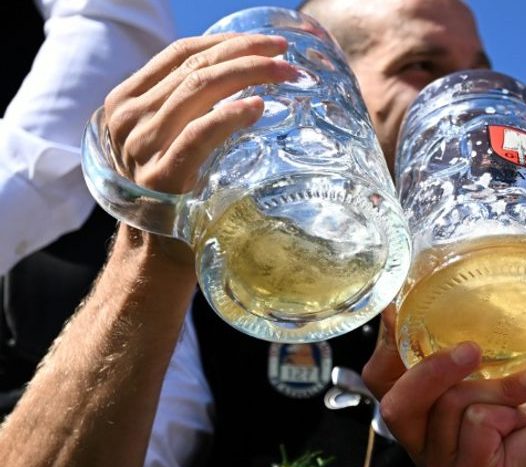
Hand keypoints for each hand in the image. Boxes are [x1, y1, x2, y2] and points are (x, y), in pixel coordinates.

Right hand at [104, 33, 295, 193]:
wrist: (155, 252)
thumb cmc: (174, 191)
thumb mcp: (167, 139)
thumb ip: (188, 108)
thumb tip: (243, 75)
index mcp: (126, 101)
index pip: (180, 53)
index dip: (225, 40)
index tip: (265, 42)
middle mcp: (129, 119)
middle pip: (194, 66)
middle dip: (245, 53)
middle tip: (284, 54)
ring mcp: (142, 147)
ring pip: (198, 89)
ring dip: (248, 75)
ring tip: (283, 74)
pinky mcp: (162, 176)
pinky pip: (199, 133)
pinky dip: (230, 115)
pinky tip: (257, 107)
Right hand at [362, 322, 525, 466]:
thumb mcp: (484, 347)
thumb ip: (439, 334)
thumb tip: (398, 300)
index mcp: (417, 408)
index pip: (378, 378)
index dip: (389, 342)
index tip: (409, 310)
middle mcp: (422, 443)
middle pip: (395, 404)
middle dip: (433, 369)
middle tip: (473, 349)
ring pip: (447, 408)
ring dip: (495, 386)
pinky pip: (476, 425)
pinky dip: (508, 408)